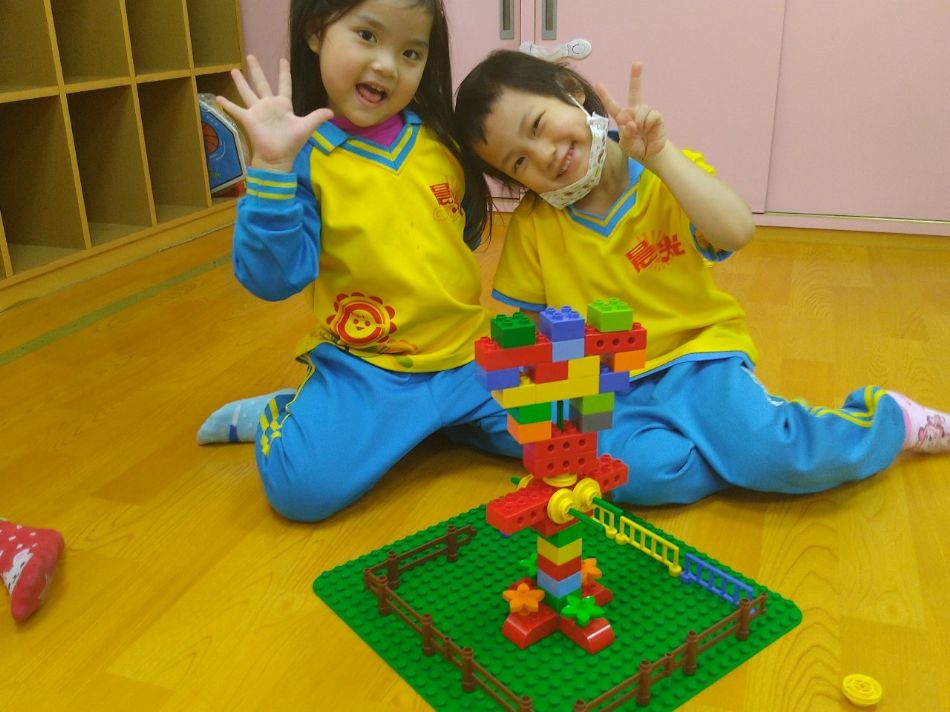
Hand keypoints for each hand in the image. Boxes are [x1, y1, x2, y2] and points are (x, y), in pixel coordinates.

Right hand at [216, 55, 332, 171]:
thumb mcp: (305, 128)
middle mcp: (269, 105)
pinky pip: (236, 110)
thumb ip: (316, 117)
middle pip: (262, 83)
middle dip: (256, 70)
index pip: (284, 84)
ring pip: (247, 92)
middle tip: (250, 56)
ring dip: (240, 82)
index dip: (284, 73)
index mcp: (283, 105)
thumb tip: (332, 112)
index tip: (282, 60)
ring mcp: (258, 111)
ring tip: (233, 70)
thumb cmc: (291, 143)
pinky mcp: (249, 119)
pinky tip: (218, 98)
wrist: (277, 157)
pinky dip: (227, 105)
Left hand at [595, 62, 666, 162]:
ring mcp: (646, 112)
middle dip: (636, 77)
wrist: (651, 154)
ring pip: (641, 110)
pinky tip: (649, 130)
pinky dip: (648, 124)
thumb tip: (631, 121)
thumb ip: (626, 133)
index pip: (612, 106)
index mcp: (623, 117)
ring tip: (641, 132)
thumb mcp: (626, 143)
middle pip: (635, 91)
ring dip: (639, 123)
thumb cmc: (636, 147)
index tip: (598, 84)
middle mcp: (634, 111)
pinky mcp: (656, 116)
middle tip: (637, 63)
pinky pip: (650, 116)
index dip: (605, 95)